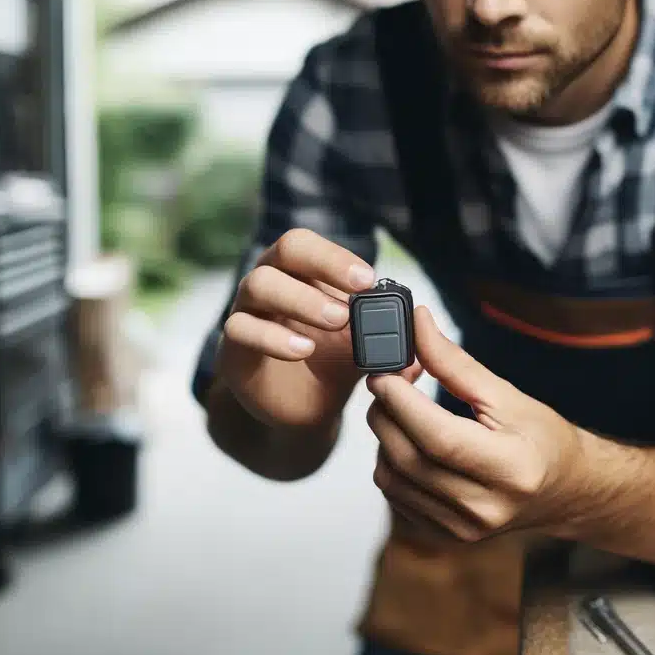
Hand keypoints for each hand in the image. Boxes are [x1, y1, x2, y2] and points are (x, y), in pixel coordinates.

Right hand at [219, 228, 421, 429]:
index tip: (369, 280)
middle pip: (285, 249)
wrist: (299, 410)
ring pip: (258, 284)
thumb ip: (392, 338)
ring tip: (338, 322)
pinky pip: (239, 330)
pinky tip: (302, 350)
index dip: (337, 257)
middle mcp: (270, 281)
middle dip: (324, 263)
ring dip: (303, 299)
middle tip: (359, 290)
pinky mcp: (232, 349)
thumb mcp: (366, 347)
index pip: (309, 244)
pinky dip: (273, 337)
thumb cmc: (332, 362)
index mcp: (300, 271)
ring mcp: (246, 311)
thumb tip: (422, 335)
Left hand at [366, 305, 581, 541]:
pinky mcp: (444, 535)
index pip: (439, 438)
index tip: (384, 371)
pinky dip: (390, 459)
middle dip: (385, 410)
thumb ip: (456, 363)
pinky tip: (408, 437)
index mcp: (511, 469)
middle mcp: (485, 507)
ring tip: (400, 406)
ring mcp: (462, 528)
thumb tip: (418, 324)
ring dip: (383, 434)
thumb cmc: (542, 438)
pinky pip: (394, 494)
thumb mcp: (507, 394)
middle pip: (408, 457)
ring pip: (392, 477)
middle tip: (388, 378)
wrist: (563, 490)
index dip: (402, 402)